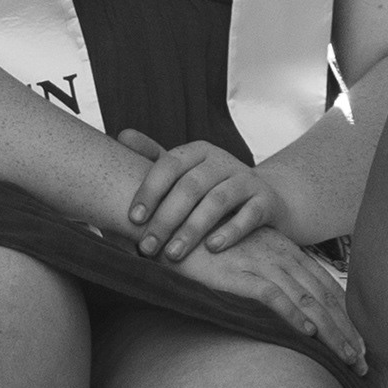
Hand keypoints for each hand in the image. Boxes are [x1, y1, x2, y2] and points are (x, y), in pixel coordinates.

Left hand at [120, 131, 288, 258]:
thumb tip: (121, 134)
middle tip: (148, 246)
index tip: (133, 219)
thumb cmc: (213, 188)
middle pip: (191, 186)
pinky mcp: (266, 201)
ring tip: (174, 253)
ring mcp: (247, 180)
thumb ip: (153, 156)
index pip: (169, 164)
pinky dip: (231, 231)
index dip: (150, 190)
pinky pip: (249, 215)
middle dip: (166, 218)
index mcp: (198, 152)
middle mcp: (223, 161)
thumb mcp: (185, 171)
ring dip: (192, 229)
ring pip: (218, 201)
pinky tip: (212, 248)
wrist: (266, 199)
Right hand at [173, 225, 365, 368]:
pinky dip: (293, 314)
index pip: (326, 287)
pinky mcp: (238, 272)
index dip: (347, 317)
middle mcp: (281, 256)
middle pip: (325, 297)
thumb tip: (284, 304)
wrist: (173, 222)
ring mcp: (262, 262)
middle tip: (365, 363)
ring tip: (349, 358)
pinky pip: (272, 295)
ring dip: (331, 332)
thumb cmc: (207, 243)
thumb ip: (267, 274)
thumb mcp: (245, 256)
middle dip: (349, 332)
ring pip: (307, 300)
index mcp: (286, 252)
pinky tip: (308, 333)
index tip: (362, 345)